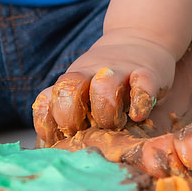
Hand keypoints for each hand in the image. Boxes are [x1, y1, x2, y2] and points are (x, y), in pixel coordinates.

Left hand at [33, 32, 178, 145]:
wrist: (139, 41)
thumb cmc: (103, 83)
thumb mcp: (80, 94)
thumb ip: (61, 116)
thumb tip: (43, 149)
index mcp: (70, 85)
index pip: (45, 101)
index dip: (48, 124)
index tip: (60, 138)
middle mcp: (89, 76)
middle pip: (68, 89)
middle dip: (70, 115)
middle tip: (84, 130)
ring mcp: (118, 73)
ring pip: (104, 85)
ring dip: (106, 110)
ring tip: (115, 124)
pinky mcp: (147, 73)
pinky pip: (143, 85)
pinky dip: (140, 102)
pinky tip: (138, 116)